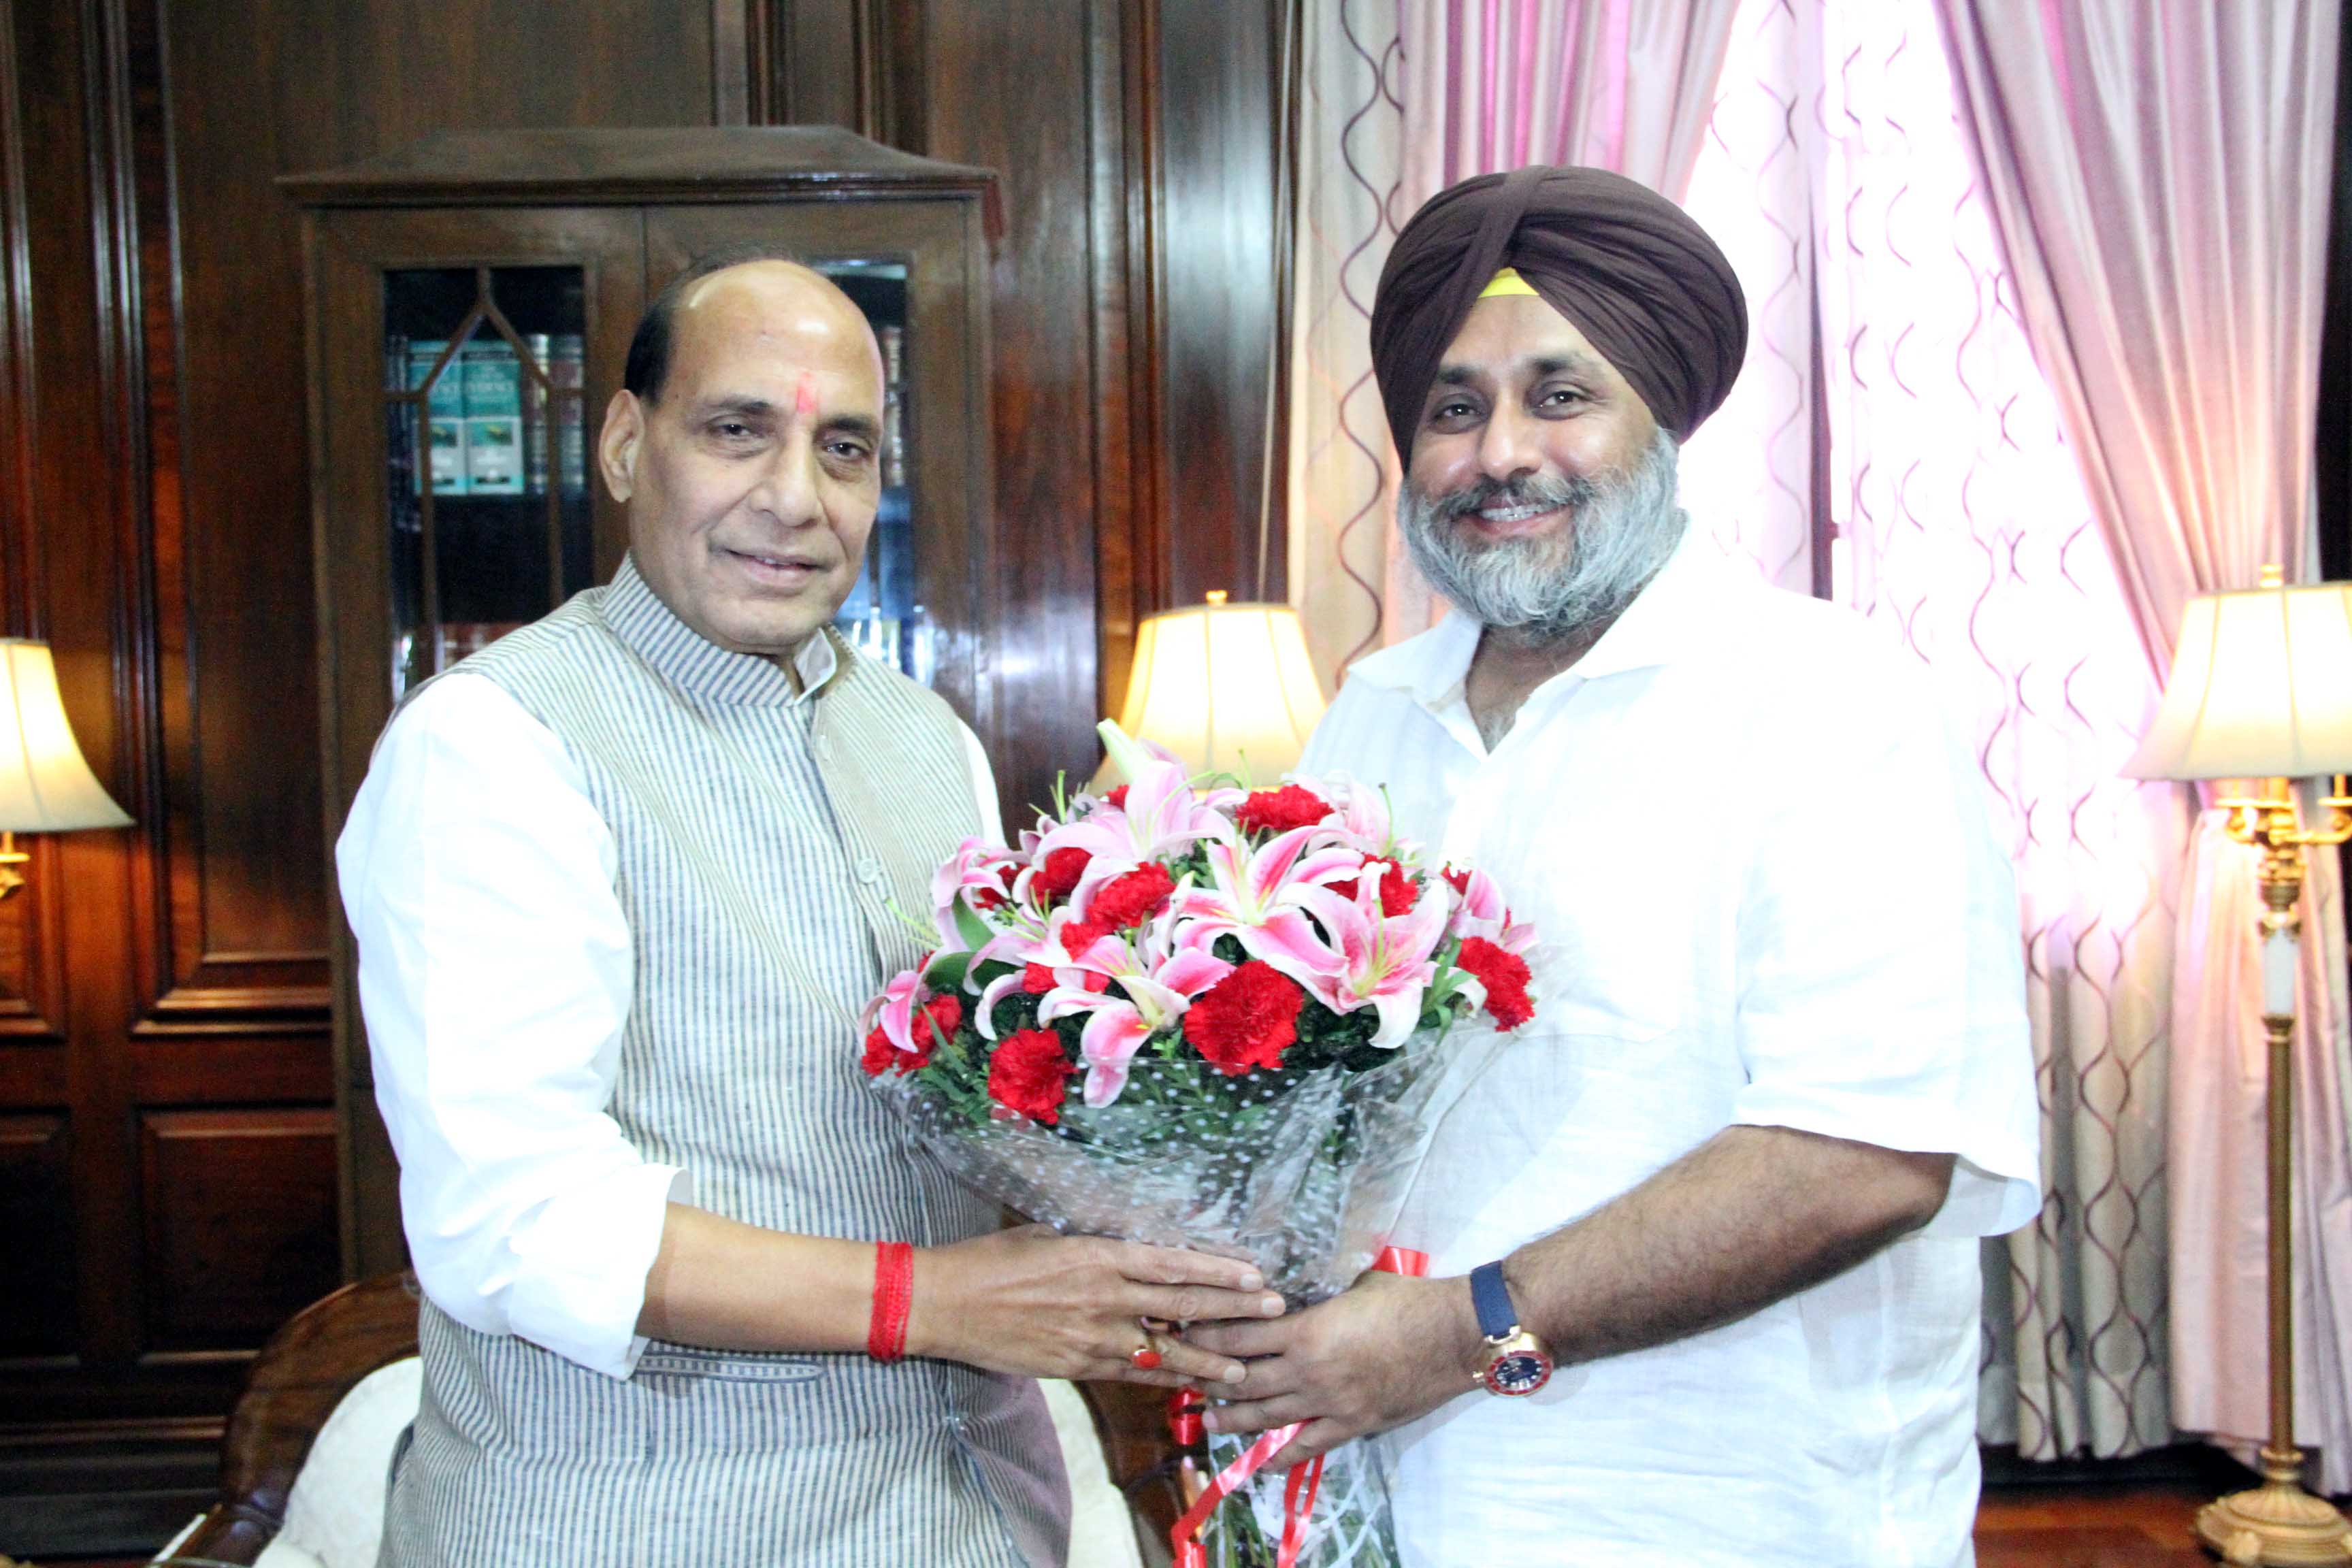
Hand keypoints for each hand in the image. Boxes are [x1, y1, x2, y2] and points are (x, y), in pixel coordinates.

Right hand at [908, 1225, 1286, 1389]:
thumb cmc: (993, 1261)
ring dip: (1207, 1360)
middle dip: (1232, 1310)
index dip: (1218, 1270)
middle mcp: (1103, 1297)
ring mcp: (1091, 1337)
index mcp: (1098, 1256)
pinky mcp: (1076, 1367)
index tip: (1254, 1274)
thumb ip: (1094, 1246)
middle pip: (1181, 1305)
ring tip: (1244, 1370)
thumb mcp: (1048, 1237)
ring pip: (1163, 1351)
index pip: (1172, 1264)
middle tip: (1273, 1311)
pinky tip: (1187, 1386)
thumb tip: (1129, 1245)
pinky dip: (1162, 1381)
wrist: (947, 1303)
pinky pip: (1129, 1375)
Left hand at [1187, 1270, 1485, 1464]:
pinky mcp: (1352, 1424)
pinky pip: (1308, 1446)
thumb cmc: (1406, 1301)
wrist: (1453, 1334)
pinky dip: (1282, 1456)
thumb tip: (1297, 1287)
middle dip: (1211, 1381)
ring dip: (1234, 1420)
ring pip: (1268, 1417)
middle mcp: (1310, 1371)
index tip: (1187, 1333)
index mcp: (1306, 1331)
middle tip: (1185, 1380)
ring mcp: (1330, 1403)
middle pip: (1244, 1381)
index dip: (1209, 1336)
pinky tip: (1262, 1461)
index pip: (1240, 1337)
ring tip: (1209, 1419)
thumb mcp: (1353, 1287)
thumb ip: (1319, 1296)